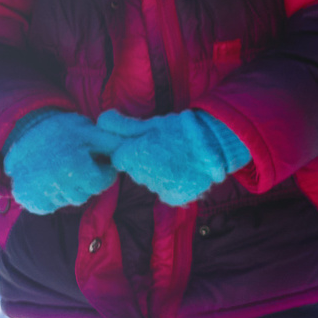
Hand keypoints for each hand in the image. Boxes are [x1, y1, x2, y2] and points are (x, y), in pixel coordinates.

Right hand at [1, 111, 115, 213]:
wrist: (24, 132)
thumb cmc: (63, 131)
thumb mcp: (91, 132)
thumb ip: (114, 143)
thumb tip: (133, 150)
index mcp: (75, 167)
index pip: (102, 183)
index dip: (103, 172)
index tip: (96, 162)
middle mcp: (56, 183)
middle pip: (86, 193)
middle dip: (87, 180)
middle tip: (79, 165)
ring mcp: (39, 192)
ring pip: (68, 200)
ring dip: (70, 189)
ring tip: (64, 170)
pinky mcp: (27, 198)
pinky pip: (50, 206)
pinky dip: (53, 196)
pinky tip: (51, 180)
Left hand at [98, 109, 252, 206]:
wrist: (217, 144)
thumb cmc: (182, 130)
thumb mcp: (152, 123)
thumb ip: (123, 125)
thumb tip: (100, 120)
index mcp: (134, 154)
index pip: (119, 159)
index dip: (132, 151)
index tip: (148, 145)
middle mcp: (143, 174)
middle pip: (135, 171)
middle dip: (144, 162)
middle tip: (165, 151)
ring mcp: (159, 187)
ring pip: (150, 181)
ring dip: (159, 174)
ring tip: (177, 161)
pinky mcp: (174, 197)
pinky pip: (166, 192)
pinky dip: (173, 185)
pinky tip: (183, 173)